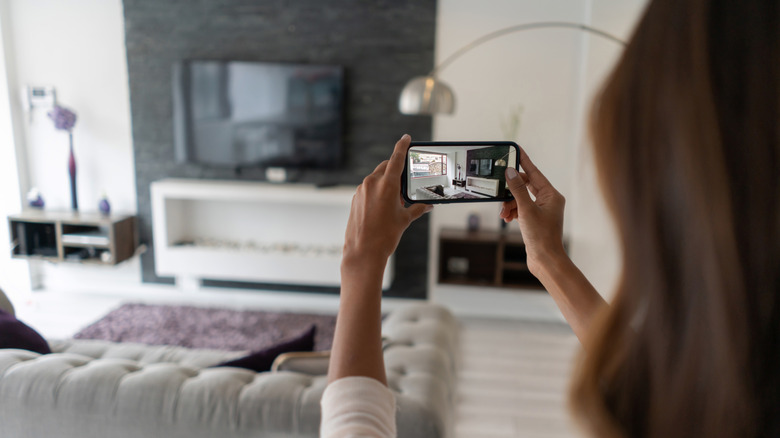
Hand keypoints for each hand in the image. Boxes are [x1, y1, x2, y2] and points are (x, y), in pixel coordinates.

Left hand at [342, 134, 431, 268]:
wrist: (363, 252)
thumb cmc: (384, 236)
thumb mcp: (404, 220)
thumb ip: (417, 208)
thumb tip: (427, 206)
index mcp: (386, 185)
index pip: (396, 159)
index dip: (402, 146)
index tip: (405, 137)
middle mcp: (372, 184)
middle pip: (385, 167)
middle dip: (395, 170)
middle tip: (405, 182)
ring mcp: (361, 191)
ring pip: (376, 178)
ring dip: (386, 182)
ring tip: (394, 201)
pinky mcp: (355, 199)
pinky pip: (368, 189)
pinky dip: (377, 192)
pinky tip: (382, 207)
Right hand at [499, 148, 566, 275]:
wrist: (545, 260)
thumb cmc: (541, 237)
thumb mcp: (526, 210)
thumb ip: (517, 189)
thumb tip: (510, 172)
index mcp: (551, 195)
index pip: (534, 172)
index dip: (523, 160)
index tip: (515, 149)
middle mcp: (548, 200)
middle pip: (525, 185)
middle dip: (511, 191)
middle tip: (499, 189)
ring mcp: (542, 210)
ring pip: (520, 198)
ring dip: (509, 204)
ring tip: (504, 213)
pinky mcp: (535, 219)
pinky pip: (520, 209)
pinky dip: (512, 212)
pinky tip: (507, 218)